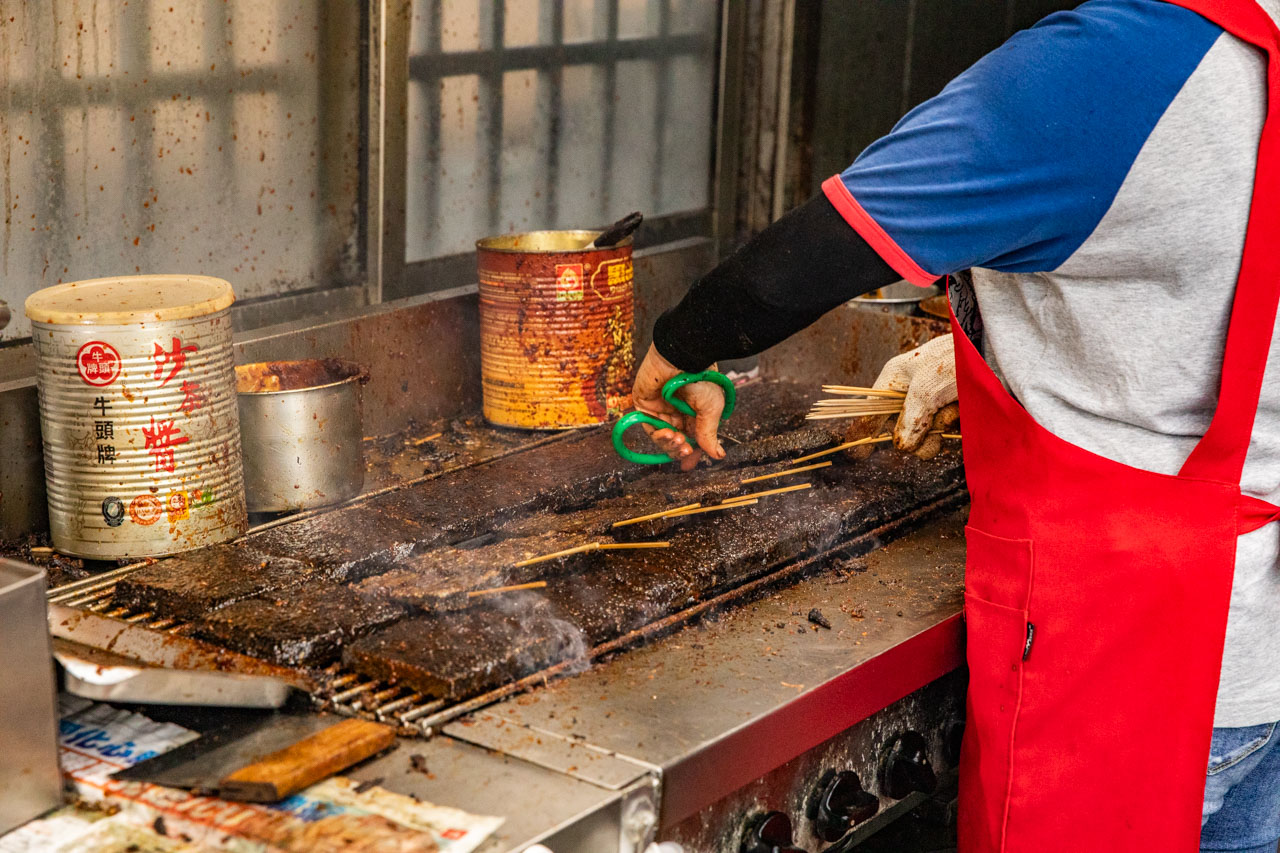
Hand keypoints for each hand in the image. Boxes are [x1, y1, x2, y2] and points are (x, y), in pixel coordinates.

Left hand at [632, 343, 726, 471]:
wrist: (682, 358)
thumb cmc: (701, 379)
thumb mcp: (711, 410)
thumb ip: (709, 434)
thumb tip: (718, 456)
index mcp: (695, 412)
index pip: (692, 439)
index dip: (691, 454)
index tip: (690, 465)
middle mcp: (677, 412)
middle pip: (676, 441)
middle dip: (680, 449)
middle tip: (686, 451)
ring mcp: (661, 409)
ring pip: (662, 437)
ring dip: (670, 443)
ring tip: (678, 440)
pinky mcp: (645, 405)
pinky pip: (650, 427)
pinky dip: (658, 434)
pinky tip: (668, 433)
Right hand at [844, 333, 957, 460]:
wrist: (993, 350)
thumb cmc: (954, 359)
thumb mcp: (926, 391)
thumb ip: (910, 420)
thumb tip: (902, 446)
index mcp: (895, 379)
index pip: (872, 409)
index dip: (865, 430)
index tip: (860, 454)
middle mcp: (910, 390)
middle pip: (902, 427)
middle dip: (919, 434)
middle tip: (933, 434)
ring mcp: (932, 399)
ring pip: (926, 431)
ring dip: (940, 427)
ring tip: (954, 413)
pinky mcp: (951, 405)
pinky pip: (946, 426)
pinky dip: (955, 422)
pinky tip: (963, 411)